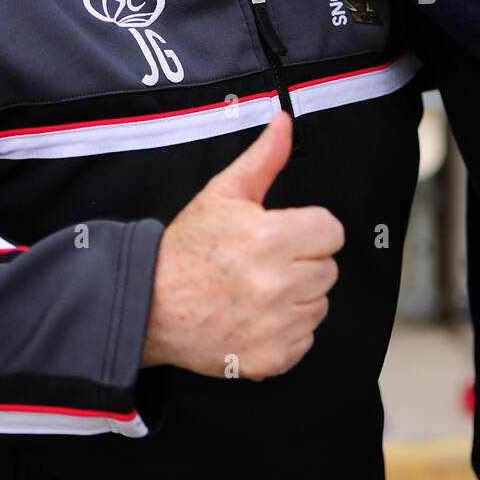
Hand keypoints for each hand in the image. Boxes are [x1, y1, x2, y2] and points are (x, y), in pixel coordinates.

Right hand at [143, 112, 342, 378]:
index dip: (308, 230)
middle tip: (263, 263)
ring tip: (258, 290)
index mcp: (270, 237)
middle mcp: (277, 284)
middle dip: (302, 262)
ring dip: (298, 298)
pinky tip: (256, 318)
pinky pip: (306, 340)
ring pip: (320, 305)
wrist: (148, 307)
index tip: (281, 235)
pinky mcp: (270, 359)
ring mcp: (275, 326)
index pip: (331, 232)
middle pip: (328, 269)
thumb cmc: (188, 248)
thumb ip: (263, 159)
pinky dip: (287, 332)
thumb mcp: (222, 194)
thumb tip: (285, 121)